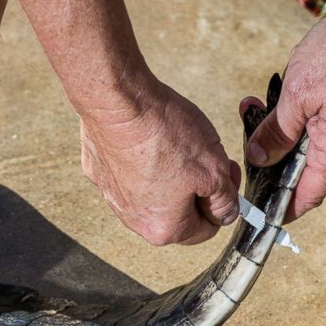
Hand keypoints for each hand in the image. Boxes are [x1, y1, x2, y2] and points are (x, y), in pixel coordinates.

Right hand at [81, 80, 240, 245]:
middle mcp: (133, 221)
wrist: (117, 97)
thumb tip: (224, 215)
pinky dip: (142, 159)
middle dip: (196, 187)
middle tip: (205, 157)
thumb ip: (225, 202)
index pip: (207, 228)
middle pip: (179, 213)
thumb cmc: (165, 133)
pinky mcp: (98, 171)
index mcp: (164, 228)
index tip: (227, 174)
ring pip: (154, 192)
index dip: (223, 200)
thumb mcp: (215, 170)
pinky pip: (129, 172)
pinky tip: (148, 136)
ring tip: (175, 143)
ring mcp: (111, 196)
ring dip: (170, 174)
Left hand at [243, 4, 325, 221]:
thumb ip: (276, 132)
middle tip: (253, 128)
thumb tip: (260, 157)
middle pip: (312, 167)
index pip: (308, 195)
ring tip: (271, 103)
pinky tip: (302, 94)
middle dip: (280, 153)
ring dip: (295, 129)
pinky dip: (315, 118)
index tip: (267, 215)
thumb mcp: (297, 94)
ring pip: (323, 143)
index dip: (285, 207)